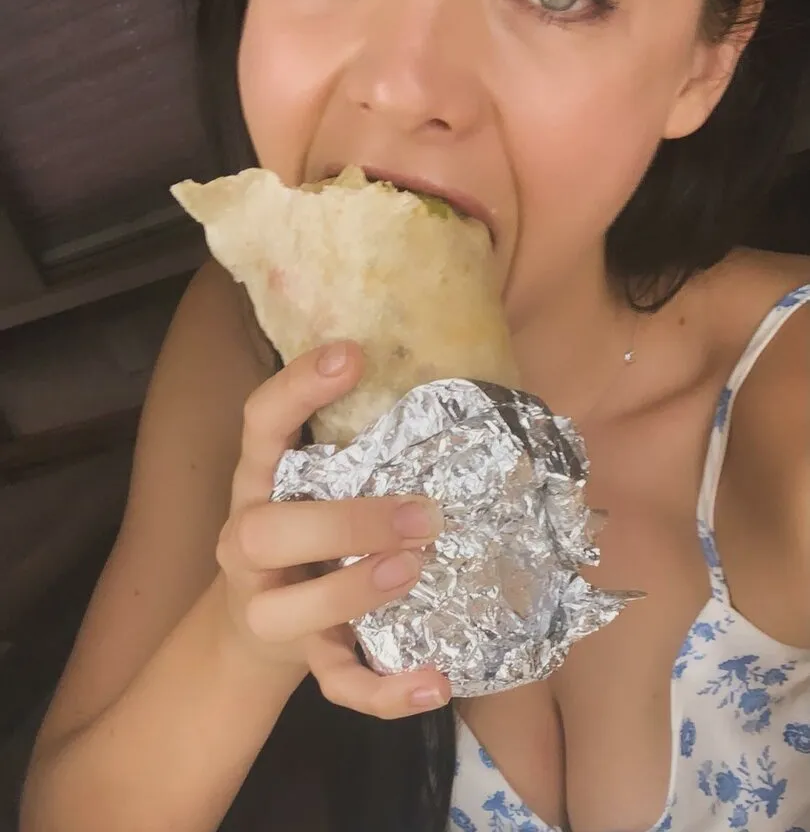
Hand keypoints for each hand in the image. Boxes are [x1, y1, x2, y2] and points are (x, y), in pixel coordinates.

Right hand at [215, 341, 450, 718]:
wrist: (258, 627)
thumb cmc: (307, 533)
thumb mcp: (321, 483)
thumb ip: (367, 451)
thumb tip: (466, 408)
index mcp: (260, 483)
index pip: (259, 425)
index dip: (295, 389)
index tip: (351, 354)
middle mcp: (251, 541)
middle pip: (263, 530)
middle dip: (341, 521)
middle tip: (421, 513)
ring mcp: (267, 604)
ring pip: (287, 609)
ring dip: (353, 591)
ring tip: (416, 571)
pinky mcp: (299, 658)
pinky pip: (333, 682)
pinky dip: (384, 691)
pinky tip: (437, 680)